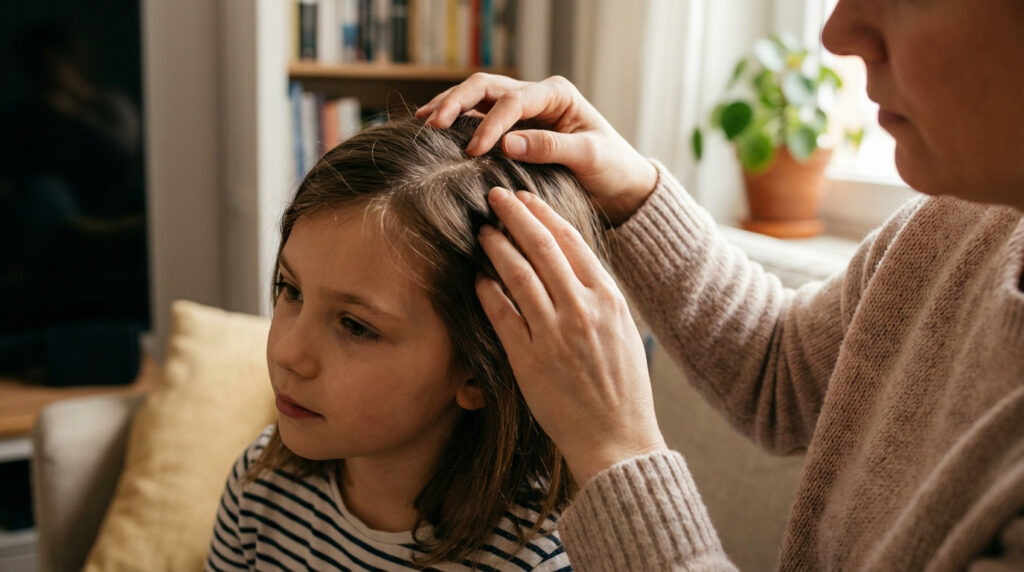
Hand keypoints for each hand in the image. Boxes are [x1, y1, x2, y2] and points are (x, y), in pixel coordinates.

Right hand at [416, 74, 657, 225]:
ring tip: (422, 122)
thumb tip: (508, 144)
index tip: (475, 151)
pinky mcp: (513, 129)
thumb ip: (551, 148)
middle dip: (457, 103)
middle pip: (486, 87)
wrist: (620, 185)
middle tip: (432, 124)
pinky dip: (456, 123)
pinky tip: (433, 132)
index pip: (514, 101)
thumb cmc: (611, 168)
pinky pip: (478, 119)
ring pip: (477, 98)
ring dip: (449, 107)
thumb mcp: (589, 157)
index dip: (491, 124)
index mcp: (556, 94)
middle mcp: (536, 96)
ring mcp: (522, 111)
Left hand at [475, 186, 667, 485]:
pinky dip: (487, 291)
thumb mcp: (622, 332)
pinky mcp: (530, 360)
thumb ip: (598, 297)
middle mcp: (582, 309)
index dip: (543, 213)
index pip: (571, 240)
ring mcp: (555, 333)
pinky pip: (502, 314)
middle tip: (493, 196)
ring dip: (496, 246)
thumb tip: (572, 267)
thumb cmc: (621, 388)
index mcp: (608, 298)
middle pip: (541, 246)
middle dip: (514, 215)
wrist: (617, 440)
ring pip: (517, 274)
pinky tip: (477, 278)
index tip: (525, 198)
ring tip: (482, 231)